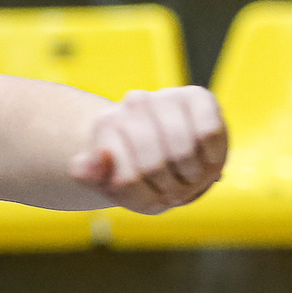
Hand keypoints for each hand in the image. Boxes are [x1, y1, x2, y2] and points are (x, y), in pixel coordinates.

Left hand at [69, 87, 227, 213]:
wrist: (164, 150)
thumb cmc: (134, 168)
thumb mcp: (108, 182)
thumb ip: (90, 175)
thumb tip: (81, 165)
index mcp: (108, 124)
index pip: (125, 178)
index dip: (144, 196)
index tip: (144, 191)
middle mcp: (135, 103)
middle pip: (154, 165)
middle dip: (166, 187)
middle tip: (170, 189)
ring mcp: (166, 96)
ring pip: (182, 151)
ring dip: (190, 176)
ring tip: (186, 176)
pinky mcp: (199, 97)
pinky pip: (207, 133)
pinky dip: (211, 156)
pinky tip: (205, 159)